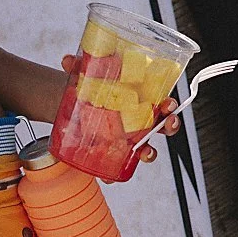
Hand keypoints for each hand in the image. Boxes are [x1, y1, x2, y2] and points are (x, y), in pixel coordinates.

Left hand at [58, 59, 180, 165]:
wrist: (72, 105)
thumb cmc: (89, 89)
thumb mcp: (85, 76)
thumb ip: (78, 68)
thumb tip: (67, 61)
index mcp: (139, 99)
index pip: (162, 103)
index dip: (170, 106)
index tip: (169, 104)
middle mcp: (139, 120)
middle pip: (163, 126)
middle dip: (169, 125)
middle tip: (167, 122)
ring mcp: (127, 138)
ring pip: (146, 148)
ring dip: (149, 152)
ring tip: (145, 152)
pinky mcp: (111, 152)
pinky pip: (117, 166)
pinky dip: (113, 173)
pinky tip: (107, 175)